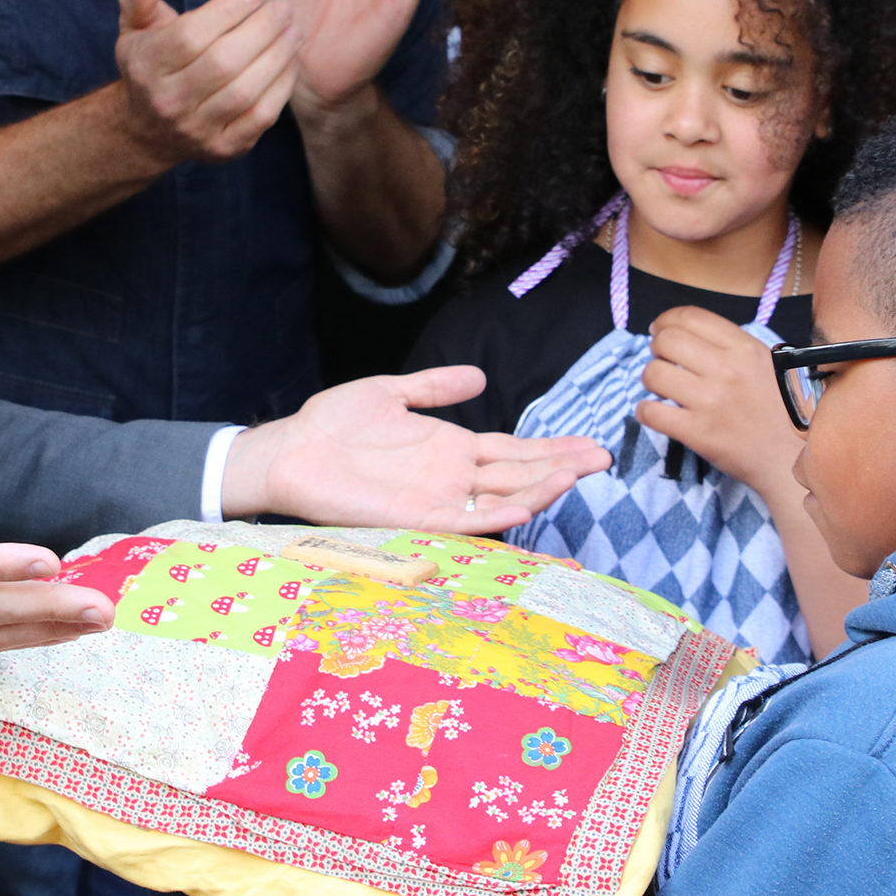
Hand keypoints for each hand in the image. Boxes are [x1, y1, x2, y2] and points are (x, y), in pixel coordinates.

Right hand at [113, 0, 300, 165]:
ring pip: (245, 91)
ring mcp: (196, 130)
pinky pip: (261, 116)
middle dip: (261, 30)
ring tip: (294, 31)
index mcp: (146, 66)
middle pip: (223, 63)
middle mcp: (168, 101)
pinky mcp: (223, 148)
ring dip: (277, 56)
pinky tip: (291, 61)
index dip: (228, 10)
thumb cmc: (152, 65)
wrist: (149, 131)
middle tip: (283, 8)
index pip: (190, 37)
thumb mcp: (135, 28)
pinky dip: (282, 86)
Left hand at [221, 368, 609, 532]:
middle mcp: (452, 476)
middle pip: (519, 473)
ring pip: (503, 498)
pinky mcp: (418, 520)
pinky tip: (527, 502)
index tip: (591, 443)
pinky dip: (499, 514)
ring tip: (578, 473)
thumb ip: (436, 386)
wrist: (291, 450)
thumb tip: (479, 375)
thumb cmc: (333, 424)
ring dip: (540, 488)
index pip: (513, 449)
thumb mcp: (392, 392)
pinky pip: (467, 521)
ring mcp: (439, 499)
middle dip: (561, 466)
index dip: (552, 447)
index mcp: (450, 447)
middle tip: (604, 457)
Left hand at [637, 308, 803, 490]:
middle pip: (666, 340)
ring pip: (653, 373)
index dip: (666, 320)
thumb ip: (730, 345)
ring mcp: (711, 401)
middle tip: (663, 360)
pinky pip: (650, 411)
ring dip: (650, 379)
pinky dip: (645, 410)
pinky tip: (656, 412)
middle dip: (656, 348)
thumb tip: (685, 333)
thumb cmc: (777, 409)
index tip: (661, 330)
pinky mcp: (698, 432)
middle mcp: (728, 370)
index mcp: (745, 349)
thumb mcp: (765, 364)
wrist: (787, 457)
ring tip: (662, 388)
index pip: (691, 316)